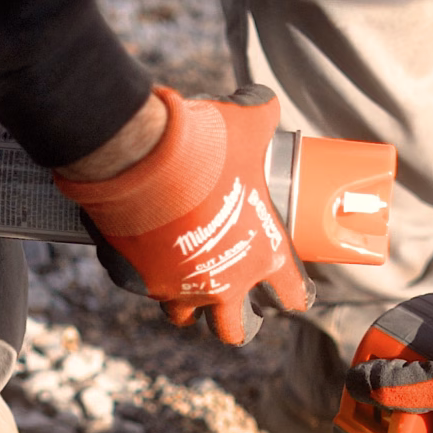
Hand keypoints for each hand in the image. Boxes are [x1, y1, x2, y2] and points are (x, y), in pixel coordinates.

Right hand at [55, 86, 310, 344]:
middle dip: (236, 324)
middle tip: (235, 310)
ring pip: (183, 317)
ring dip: (187, 306)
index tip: (293, 297)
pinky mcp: (137, 280)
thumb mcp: (246, 125)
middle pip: (233, 330)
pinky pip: (143, 287)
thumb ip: (260, 120)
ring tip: (186, 286)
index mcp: (261, 253)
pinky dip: (146, 276)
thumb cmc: (202, 146)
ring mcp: (177, 287)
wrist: (138, 157)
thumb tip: (263, 103)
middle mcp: (221, 282)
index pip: (291, 293)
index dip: (295, 296)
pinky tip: (145, 257)